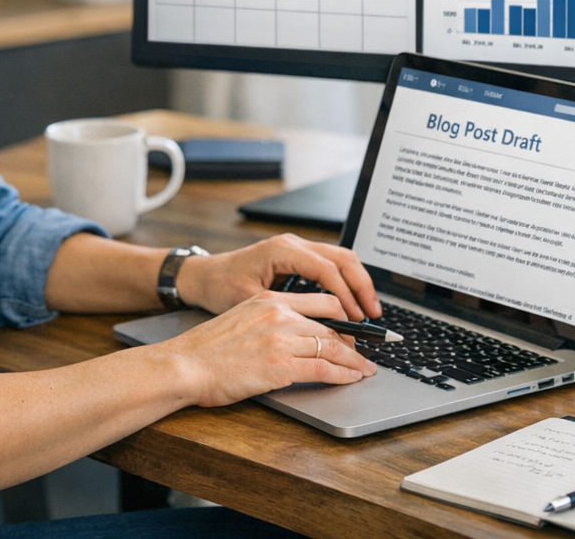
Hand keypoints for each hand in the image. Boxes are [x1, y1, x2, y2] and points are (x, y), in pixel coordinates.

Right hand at [158, 290, 376, 405]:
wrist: (184, 365)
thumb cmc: (205, 350)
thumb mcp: (239, 320)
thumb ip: (267, 322)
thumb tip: (292, 336)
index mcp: (268, 299)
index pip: (320, 301)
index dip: (343, 317)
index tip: (353, 329)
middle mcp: (278, 314)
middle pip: (332, 324)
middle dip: (355, 342)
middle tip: (365, 354)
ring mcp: (280, 339)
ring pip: (333, 346)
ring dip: (354, 361)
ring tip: (364, 370)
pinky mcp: (280, 365)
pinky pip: (323, 368)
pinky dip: (343, 374)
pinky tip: (350, 379)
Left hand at [176, 233, 381, 320]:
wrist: (201, 276)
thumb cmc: (219, 286)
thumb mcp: (249, 300)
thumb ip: (283, 311)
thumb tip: (315, 330)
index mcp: (283, 249)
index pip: (327, 269)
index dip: (346, 295)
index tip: (357, 318)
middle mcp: (293, 243)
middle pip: (343, 258)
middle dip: (362, 286)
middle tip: (373, 314)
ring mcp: (296, 247)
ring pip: (341, 258)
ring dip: (357, 283)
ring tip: (368, 311)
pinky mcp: (297, 257)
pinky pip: (330, 265)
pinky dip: (345, 282)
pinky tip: (350, 303)